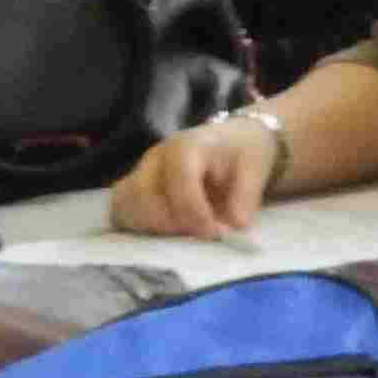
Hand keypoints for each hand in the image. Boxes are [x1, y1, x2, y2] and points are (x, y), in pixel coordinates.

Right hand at [113, 113, 279, 236]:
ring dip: (153, 228)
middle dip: (172, 224)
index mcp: (187, 146)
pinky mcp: (134, 189)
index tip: (214, 232)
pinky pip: (121, 211)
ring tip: (183, 235)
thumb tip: (236, 225)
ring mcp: (140, 172)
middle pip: (144, 194)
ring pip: (127, 205)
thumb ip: (246, 196)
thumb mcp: (255, 168)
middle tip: (199, 236)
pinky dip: (139, 228)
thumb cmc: (242, 153)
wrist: (232, 141)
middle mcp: (156, 157)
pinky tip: (165, 235)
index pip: (179, 179)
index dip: (194, 211)